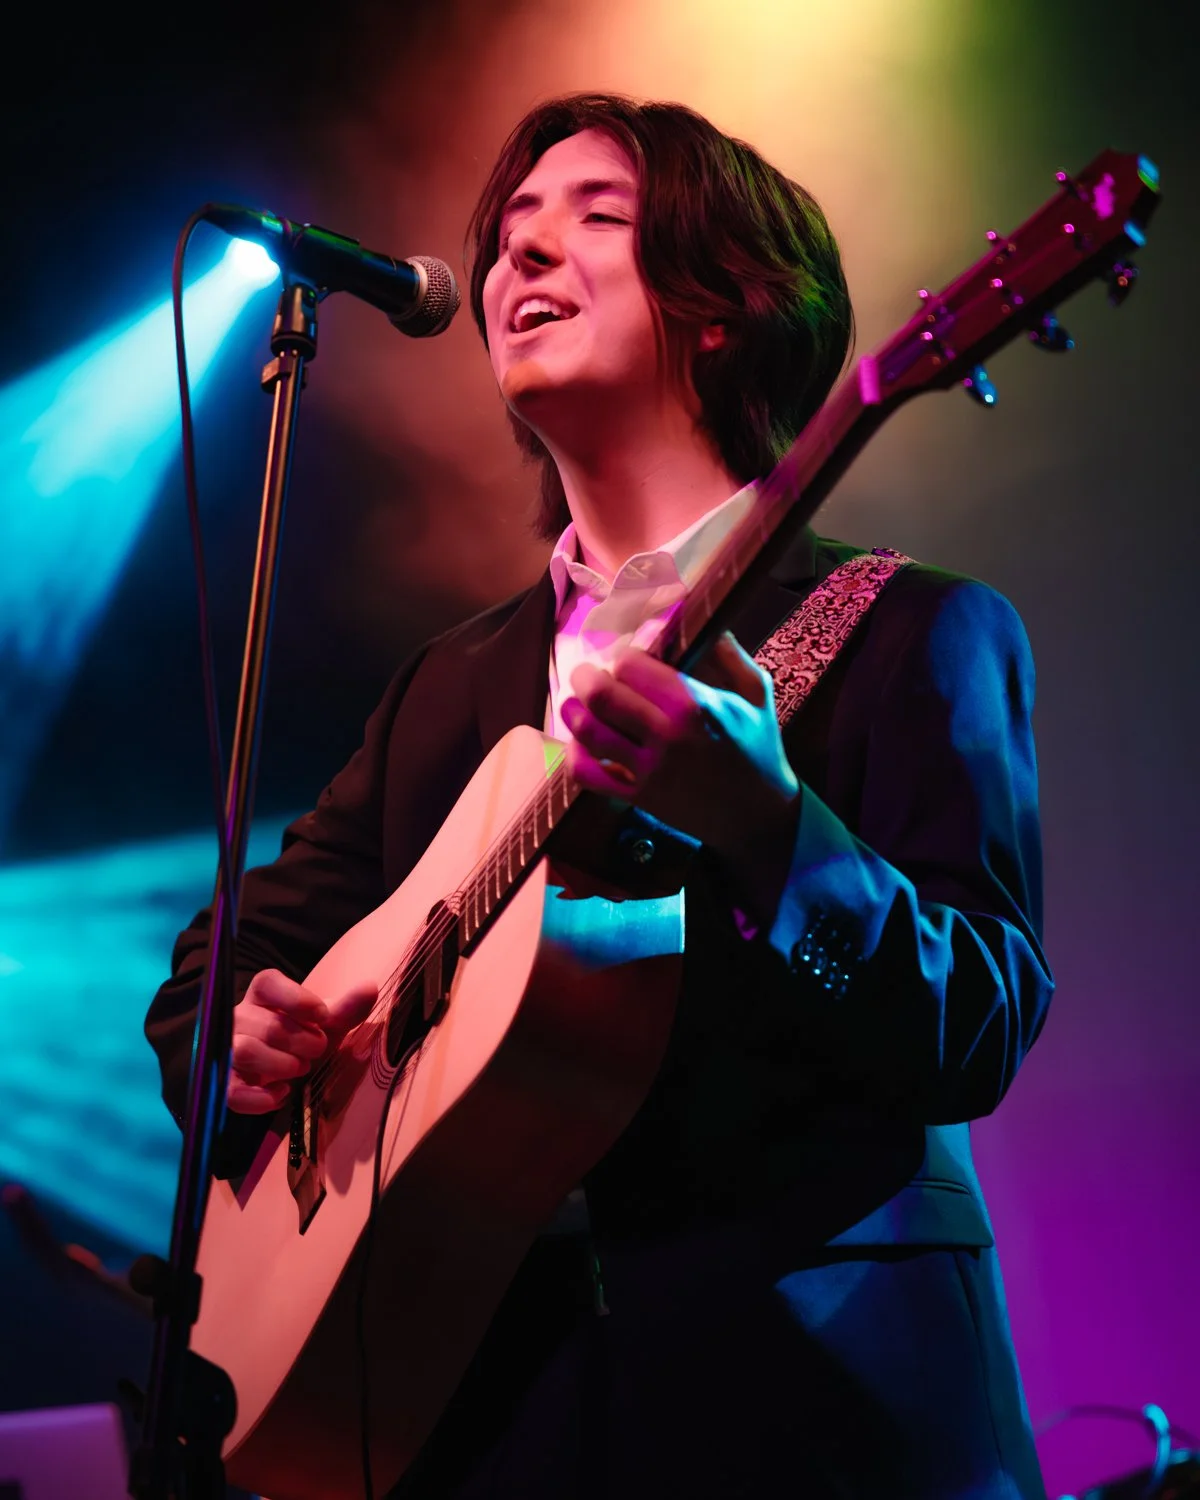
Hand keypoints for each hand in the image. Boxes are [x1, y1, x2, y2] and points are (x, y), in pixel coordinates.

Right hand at [227, 968, 377, 1114]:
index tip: (322, 1015)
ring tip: (300, 1068)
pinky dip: (262, 1097)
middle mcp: (239, 1016)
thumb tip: (369, 988)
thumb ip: (346, 1008)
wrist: (281, 1072)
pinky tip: (282, 1093)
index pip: (269, 983)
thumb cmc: (303, 1037)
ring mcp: (226, 1049)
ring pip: (245, 1052)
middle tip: (318, 1049)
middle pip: (266, 1025)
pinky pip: (232, 1090)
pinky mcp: (223, 1081)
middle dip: (301, 1041)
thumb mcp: (326, 1024)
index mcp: (263, 994)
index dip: (297, 999)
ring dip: (281, 1065)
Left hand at [561, 632, 800, 913]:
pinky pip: (586, 774)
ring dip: (573, 711)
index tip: (626, 662)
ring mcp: (648, 770)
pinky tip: (581, 742)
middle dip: (585, 678)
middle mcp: (666, 736)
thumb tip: (702, 618)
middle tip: (586, 676)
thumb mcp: (755, 694)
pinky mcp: (636, 798)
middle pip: (601, 695)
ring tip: (576, 704)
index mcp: (694, 704)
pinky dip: (574, 754)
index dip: (621, 659)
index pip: (630, 666)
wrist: (758, 813)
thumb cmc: (758, 747)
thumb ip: (729, 653)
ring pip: (587, 731)